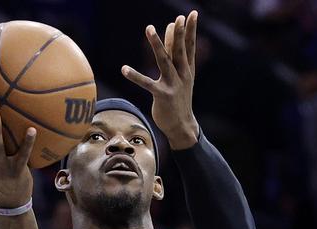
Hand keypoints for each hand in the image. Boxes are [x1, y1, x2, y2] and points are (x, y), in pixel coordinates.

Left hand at [122, 12, 198, 148]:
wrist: (182, 127)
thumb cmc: (179, 100)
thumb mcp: (182, 78)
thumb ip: (176, 57)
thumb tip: (171, 33)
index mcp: (187, 70)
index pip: (190, 47)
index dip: (192, 30)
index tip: (192, 14)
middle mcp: (182, 75)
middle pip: (180, 51)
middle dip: (179, 34)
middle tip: (178, 18)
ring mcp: (172, 85)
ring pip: (164, 61)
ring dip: (157, 44)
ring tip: (149, 28)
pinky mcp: (161, 95)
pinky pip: (146, 83)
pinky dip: (135, 76)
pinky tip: (124, 69)